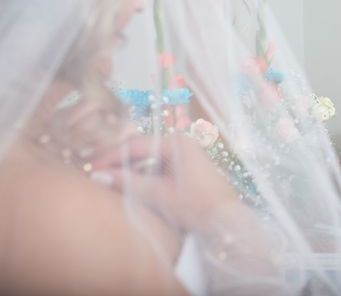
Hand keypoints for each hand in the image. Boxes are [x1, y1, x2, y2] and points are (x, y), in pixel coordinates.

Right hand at [90, 134, 239, 231]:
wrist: (226, 221)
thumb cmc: (196, 205)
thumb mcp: (158, 194)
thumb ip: (128, 183)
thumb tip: (98, 176)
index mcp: (176, 143)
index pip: (134, 145)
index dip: (109, 156)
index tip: (89, 168)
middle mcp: (180, 143)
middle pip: (140, 148)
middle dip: (116, 160)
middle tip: (91, 171)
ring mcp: (183, 155)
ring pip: (147, 159)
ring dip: (127, 169)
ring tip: (104, 179)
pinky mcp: (184, 168)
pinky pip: (156, 168)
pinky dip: (140, 175)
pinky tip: (126, 185)